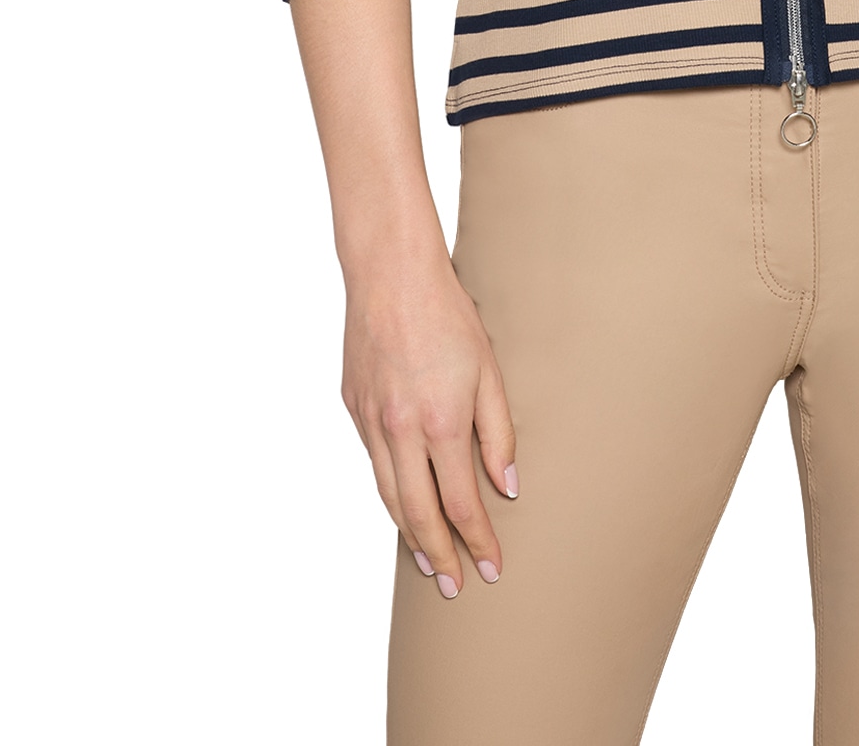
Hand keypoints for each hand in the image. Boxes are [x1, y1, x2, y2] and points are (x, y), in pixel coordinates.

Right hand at [341, 247, 517, 596]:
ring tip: (427, 561)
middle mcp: (399, 431)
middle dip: (438, 556)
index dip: (477, 541)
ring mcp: (370, 421)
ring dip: (408, 534)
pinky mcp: (352, 407)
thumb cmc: (448, 315)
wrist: (390, 273)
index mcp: (440, 422)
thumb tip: (506, 485)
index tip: (491, 568)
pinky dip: (389, 491)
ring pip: (388, 495)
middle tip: (453, 586)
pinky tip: (403, 502)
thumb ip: (498, 433)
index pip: (460, 504)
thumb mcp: (489, 371)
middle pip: (417, 514)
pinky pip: (373, 463)